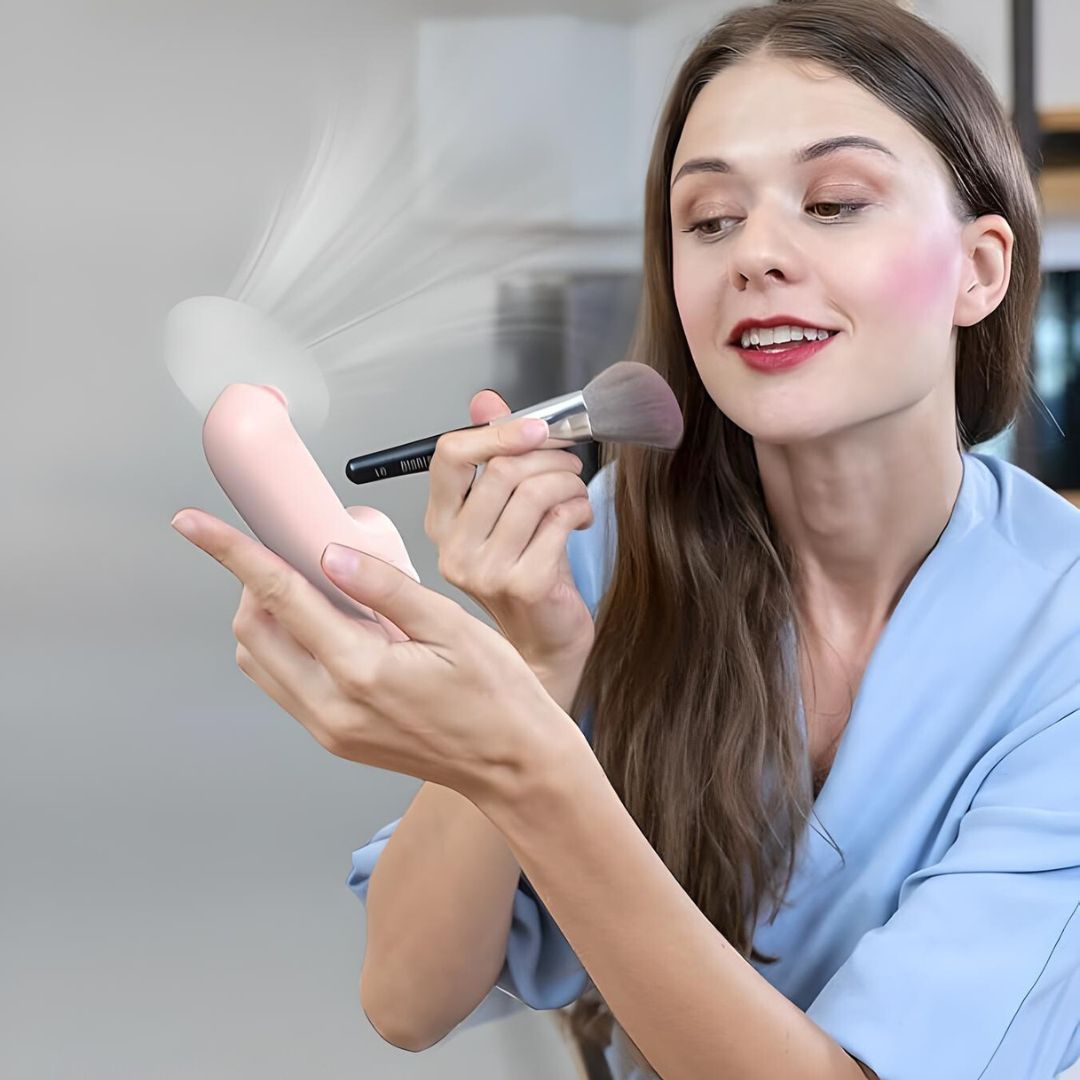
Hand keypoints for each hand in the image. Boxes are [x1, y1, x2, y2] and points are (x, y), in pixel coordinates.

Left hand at [169, 506, 571, 803]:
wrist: (513, 765)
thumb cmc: (497, 695)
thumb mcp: (453, 625)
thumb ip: (385, 587)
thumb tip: (330, 553)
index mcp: (362, 670)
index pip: (279, 596)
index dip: (232, 552)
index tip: (195, 524)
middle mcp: (332, 706)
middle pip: (252, 631)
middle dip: (252, 583)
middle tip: (288, 551)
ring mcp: (329, 728)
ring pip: (260, 661)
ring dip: (266, 617)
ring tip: (314, 590)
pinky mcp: (334, 738)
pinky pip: (285, 685)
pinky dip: (287, 646)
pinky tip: (330, 628)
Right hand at [425, 390, 595, 670]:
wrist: (544, 641)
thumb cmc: (527, 574)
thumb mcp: (506, 511)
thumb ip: (494, 452)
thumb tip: (486, 400)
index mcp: (442, 522)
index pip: (450, 456)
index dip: (497, 432)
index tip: (535, 428)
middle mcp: (454, 548)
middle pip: (501, 470)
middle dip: (548, 456)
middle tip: (570, 463)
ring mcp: (485, 570)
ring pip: (533, 492)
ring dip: (568, 482)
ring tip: (576, 492)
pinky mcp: (523, 584)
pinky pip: (559, 520)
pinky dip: (579, 509)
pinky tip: (580, 520)